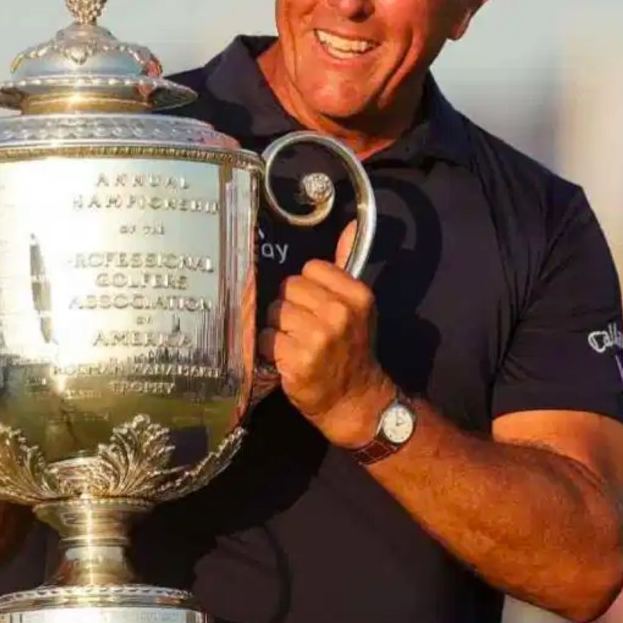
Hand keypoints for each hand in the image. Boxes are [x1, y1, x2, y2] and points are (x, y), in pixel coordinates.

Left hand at [258, 222, 393, 446]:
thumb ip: (345, 264)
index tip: (317, 307)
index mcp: (356, 296)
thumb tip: (352, 223)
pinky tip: (288, 358)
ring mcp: (318, 338)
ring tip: (297, 343)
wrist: (354, 398)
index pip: (308, 270)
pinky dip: (271, 349)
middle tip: (304, 328)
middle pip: (287, 290)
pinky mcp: (297, 360)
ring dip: (279, 329)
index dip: (307, 288)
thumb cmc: (351, 348)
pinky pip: (266, 338)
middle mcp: (338, 314)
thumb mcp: (356, 306)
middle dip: (289, 307)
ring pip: (274, 313)